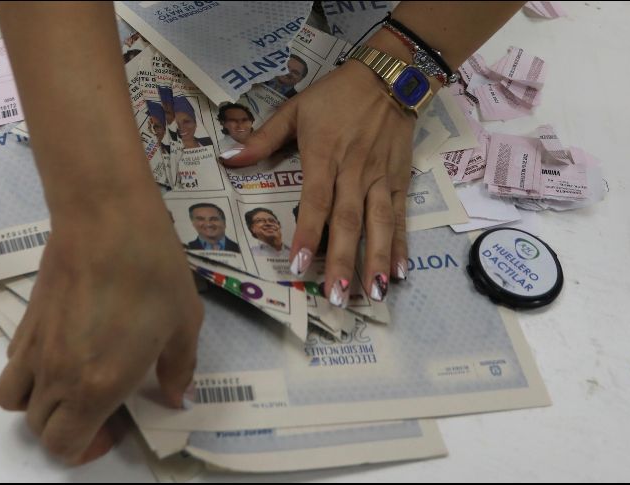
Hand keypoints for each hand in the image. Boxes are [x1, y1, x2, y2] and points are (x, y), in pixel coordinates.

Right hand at [0, 197, 202, 464]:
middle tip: (102, 409)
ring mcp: (34, 348)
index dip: (86, 450)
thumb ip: (178, 369)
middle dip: (69, 430)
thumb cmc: (154, 273)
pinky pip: (13, 365)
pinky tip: (65, 348)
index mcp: (97, 386)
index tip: (113, 430)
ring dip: (41, 406)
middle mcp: (56, 375)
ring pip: (15, 401)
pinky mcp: (25, 321)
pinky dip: (30, 373)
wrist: (107, 220)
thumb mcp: (183, 324)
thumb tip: (176, 396)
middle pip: (40, 428)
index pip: (66, 445)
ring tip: (73, 385)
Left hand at [223, 59, 414, 304]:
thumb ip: (262, 139)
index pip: (315, 201)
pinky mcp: (399, 181)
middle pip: (348, 222)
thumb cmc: (336, 95)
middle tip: (338, 297)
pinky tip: (400, 272)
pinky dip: (401, 244)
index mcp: (324, 156)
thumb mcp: (295, 109)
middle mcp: (353, 173)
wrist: (390, 77)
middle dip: (344, 261)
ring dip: (376, 260)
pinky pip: (400, 216)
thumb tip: (228, 159)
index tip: (301, 265)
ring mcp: (379, 179)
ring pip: (379, 225)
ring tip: (374, 294)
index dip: (308, 234)